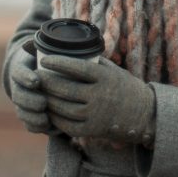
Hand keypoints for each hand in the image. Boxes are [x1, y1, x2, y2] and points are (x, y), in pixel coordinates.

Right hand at [8, 47, 51, 133]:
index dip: (25, 77)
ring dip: (33, 117)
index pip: (18, 73)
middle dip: (29, 101)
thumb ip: (41, 39)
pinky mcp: (29, 115)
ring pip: (22, 113)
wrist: (36, 73)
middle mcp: (18, 87)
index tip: (36, 80)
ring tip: (45, 120)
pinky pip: (30, 125)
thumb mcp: (41, 47)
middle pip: (19, 96)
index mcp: (20, 69)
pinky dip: (39, 128)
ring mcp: (22, 103)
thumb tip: (40, 26)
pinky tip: (52, 129)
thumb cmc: (43, 58)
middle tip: (43, 103)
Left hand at [37, 56, 155, 145]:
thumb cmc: (122, 86)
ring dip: (47, 100)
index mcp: (105, 78)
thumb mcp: (111, 70)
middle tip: (35, 76)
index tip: (44, 59)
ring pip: (63, 108)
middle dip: (47, 82)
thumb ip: (91, 60)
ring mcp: (95, 115)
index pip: (77, 68)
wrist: (142, 114)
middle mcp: (100, 96)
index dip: (58, 63)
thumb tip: (66, 46)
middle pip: (66, 88)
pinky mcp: (92, 130)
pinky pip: (67, 124)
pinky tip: (48, 110)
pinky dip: (54, 117)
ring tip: (38, 92)